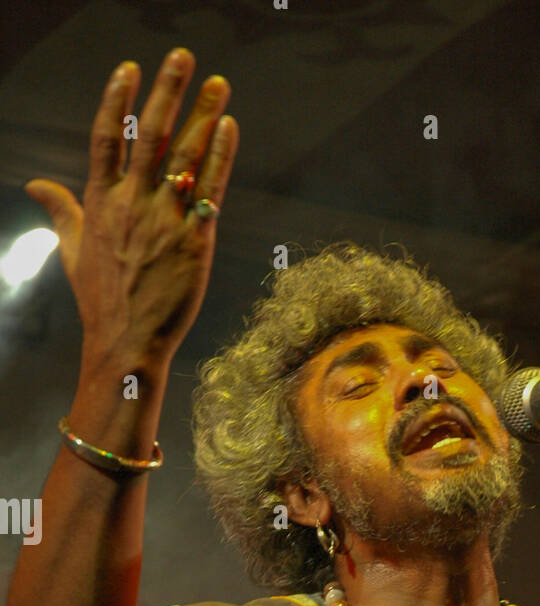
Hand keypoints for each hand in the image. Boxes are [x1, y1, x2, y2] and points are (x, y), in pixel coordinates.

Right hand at [24, 48, 237, 368]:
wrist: (128, 342)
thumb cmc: (101, 299)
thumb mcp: (71, 251)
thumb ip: (61, 210)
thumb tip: (36, 184)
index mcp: (100, 203)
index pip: (105, 138)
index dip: (116, 100)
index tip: (130, 68)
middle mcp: (131, 205)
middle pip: (149, 135)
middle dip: (167, 92)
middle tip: (183, 57)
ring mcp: (164, 222)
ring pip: (184, 157)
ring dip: (203, 115)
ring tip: (219, 84)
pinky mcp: (195, 242)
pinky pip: (210, 190)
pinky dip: (220, 157)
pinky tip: (229, 128)